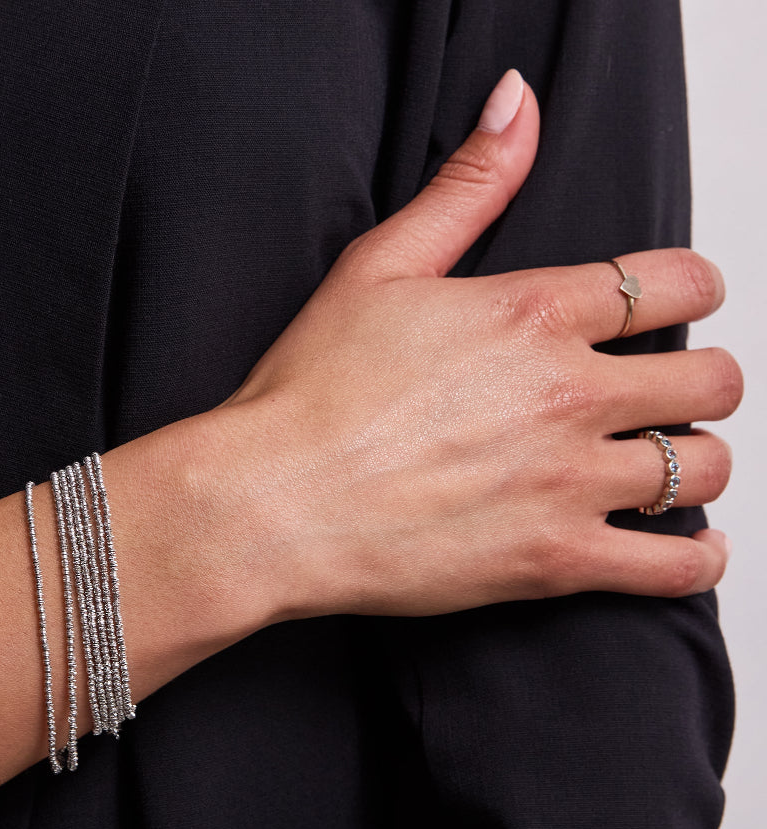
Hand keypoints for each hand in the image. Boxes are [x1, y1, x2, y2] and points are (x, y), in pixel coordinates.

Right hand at [210, 69, 738, 619]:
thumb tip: (516, 102)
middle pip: (713, 380)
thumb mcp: (377, 266)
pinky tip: (687, 549)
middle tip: (666, 398)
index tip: (677, 311)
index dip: (694, 293)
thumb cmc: (308, 394)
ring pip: (704, 469)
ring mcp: (568, 483)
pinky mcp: (553, 562)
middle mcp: (569, 394)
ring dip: (697, 465)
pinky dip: (696, 561)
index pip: (680, 285)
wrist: (270, 504)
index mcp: (536, 313)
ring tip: (664, 469)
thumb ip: (465, 187)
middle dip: (701, 383)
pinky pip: (675, 570)